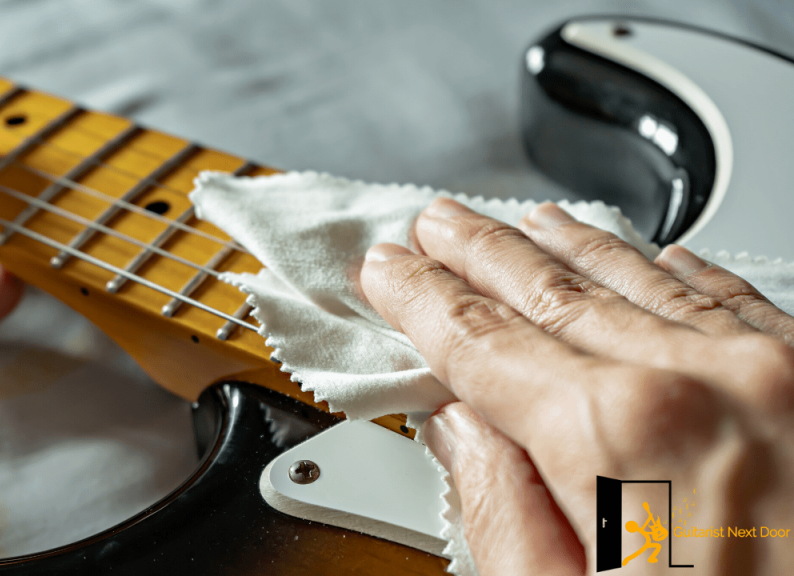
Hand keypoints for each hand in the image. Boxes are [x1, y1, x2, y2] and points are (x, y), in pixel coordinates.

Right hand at [361, 198, 793, 574]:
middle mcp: (708, 382)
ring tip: (520, 225)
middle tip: (436, 224)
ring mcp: (781, 374)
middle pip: (557, 292)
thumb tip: (459, 429)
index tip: (390, 271)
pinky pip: (733, 298)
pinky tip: (651, 255)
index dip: (424, 301)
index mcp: (625, 440)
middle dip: (482, 253)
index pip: (485, 343)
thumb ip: (500, 514)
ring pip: (642, 279)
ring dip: (570, 246)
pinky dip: (675, 271)